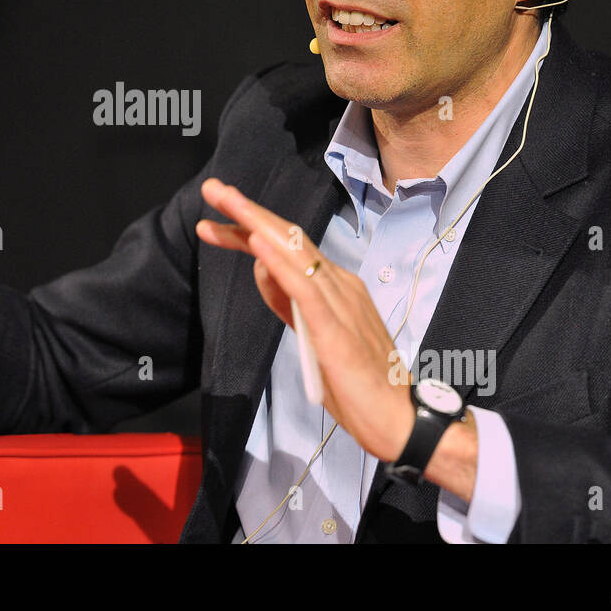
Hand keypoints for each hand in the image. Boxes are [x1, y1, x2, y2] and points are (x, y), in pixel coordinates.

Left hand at [195, 177, 413, 461]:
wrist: (397, 420)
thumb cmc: (359, 385)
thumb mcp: (310, 336)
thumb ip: (286, 303)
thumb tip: (260, 268)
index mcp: (336, 287)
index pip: (287, 248)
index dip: (248, 230)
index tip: (212, 222)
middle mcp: (340, 285)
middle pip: (288, 239)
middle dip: (246, 212)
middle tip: (213, 190)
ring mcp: (341, 303)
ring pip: (296, 253)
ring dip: (257, 225)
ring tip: (227, 202)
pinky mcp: (336, 328)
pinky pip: (305, 289)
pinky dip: (281, 264)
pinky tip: (258, 245)